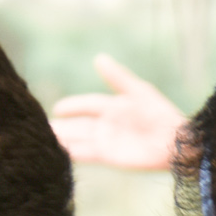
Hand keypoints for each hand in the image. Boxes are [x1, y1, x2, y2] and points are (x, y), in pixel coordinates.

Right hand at [49, 54, 183, 169]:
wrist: (175, 141)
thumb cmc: (161, 114)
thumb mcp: (138, 91)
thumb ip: (117, 77)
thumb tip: (98, 58)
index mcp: (114, 108)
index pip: (87, 104)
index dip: (73, 105)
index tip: (57, 108)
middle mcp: (108, 125)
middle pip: (78, 125)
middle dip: (61, 126)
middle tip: (40, 127)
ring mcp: (108, 142)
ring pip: (78, 139)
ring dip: (62, 140)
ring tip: (43, 140)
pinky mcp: (109, 157)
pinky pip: (86, 154)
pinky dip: (72, 153)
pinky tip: (58, 153)